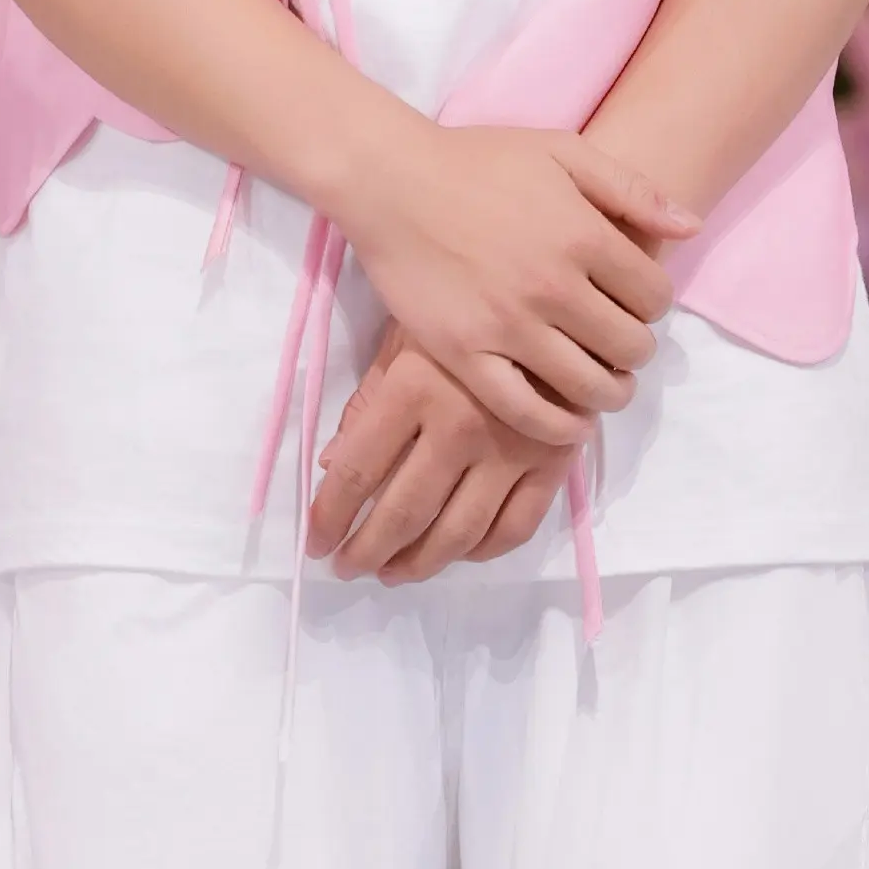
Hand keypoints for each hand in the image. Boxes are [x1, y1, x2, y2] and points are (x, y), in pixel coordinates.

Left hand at [306, 323, 578, 582]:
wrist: (553, 297)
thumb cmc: (465, 309)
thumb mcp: (404, 336)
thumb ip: (368, 400)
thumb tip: (332, 465)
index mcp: (414, 388)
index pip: (357, 472)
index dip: (329, 516)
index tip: (315, 542)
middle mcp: (461, 427)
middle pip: (404, 513)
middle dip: (366, 551)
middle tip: (347, 568)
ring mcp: (511, 451)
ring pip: (457, 534)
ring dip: (418, 564)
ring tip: (391, 572)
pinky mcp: (553, 463)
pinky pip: (514, 528)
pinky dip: (481, 552)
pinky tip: (457, 552)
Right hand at [336, 118, 693, 444]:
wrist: (392, 180)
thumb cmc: (477, 160)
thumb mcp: (561, 151)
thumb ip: (631, 188)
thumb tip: (692, 227)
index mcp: (583, 234)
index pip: (655, 296)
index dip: (654, 304)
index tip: (636, 303)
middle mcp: (553, 286)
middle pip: (630, 347)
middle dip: (635, 349)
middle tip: (619, 343)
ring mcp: (509, 326)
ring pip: (588, 387)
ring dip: (609, 392)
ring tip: (603, 384)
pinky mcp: (467, 356)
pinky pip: (528, 413)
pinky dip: (560, 429)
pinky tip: (570, 421)